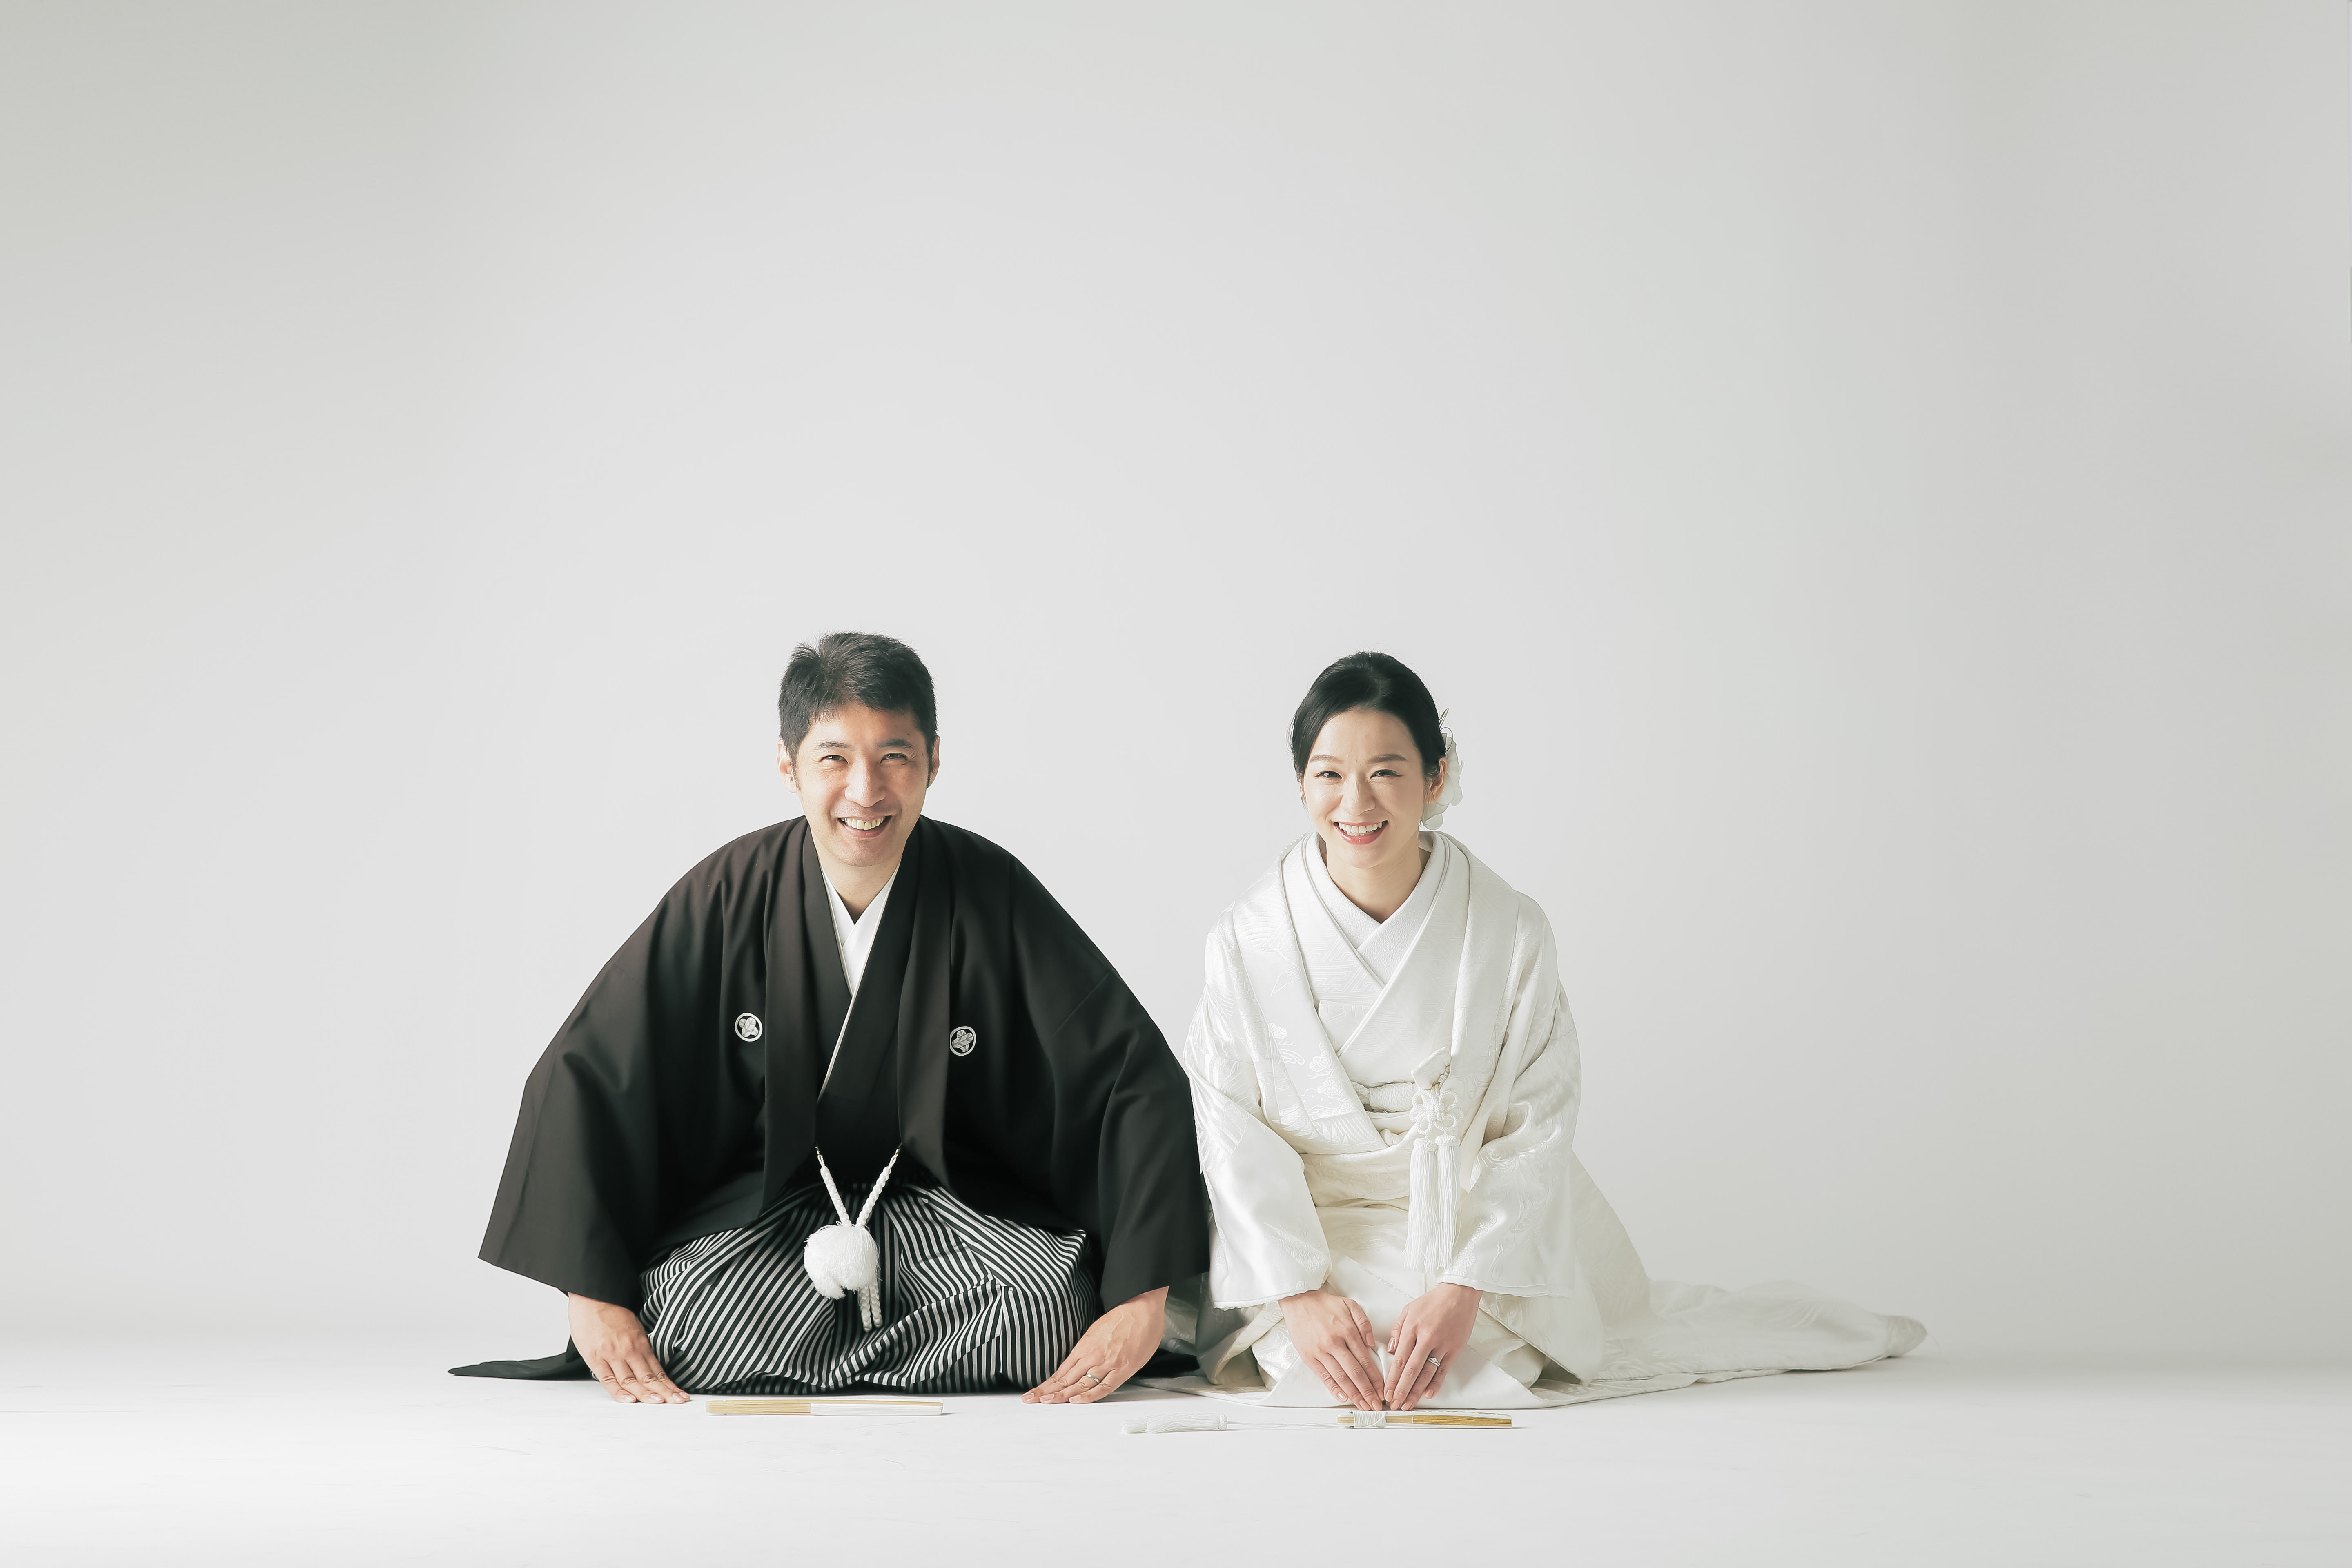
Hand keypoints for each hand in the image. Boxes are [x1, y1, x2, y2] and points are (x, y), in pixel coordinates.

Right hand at [568, 1293, 689, 1403]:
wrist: (592, 1296)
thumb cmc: (611, 1311)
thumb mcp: (633, 1327)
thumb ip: (639, 1347)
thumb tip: (648, 1366)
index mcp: (640, 1342)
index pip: (657, 1369)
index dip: (669, 1384)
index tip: (680, 1394)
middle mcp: (628, 1349)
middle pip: (648, 1377)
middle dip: (664, 1392)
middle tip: (678, 1402)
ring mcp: (612, 1355)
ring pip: (631, 1381)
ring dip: (646, 1394)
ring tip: (661, 1403)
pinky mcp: (595, 1358)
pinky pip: (608, 1379)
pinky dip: (619, 1392)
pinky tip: (631, 1400)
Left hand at [1023, 1286, 1168, 1403]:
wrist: (1143, 1308)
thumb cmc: (1124, 1316)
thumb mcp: (1098, 1330)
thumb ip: (1089, 1347)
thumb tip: (1080, 1361)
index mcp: (1085, 1345)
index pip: (1062, 1370)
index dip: (1047, 1383)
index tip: (1035, 1391)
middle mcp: (1092, 1355)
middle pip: (1066, 1379)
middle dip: (1047, 1391)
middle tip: (1030, 1400)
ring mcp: (1107, 1363)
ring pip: (1080, 1384)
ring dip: (1062, 1395)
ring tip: (1046, 1403)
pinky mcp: (1122, 1369)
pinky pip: (1104, 1387)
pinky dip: (1089, 1395)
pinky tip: (1076, 1401)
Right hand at [1277, 1288, 1382, 1409]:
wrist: (1299, 1300)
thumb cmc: (1325, 1304)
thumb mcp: (1350, 1305)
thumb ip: (1364, 1323)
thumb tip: (1372, 1344)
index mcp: (1347, 1331)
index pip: (1365, 1360)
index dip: (1375, 1378)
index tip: (1382, 1390)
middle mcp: (1335, 1343)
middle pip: (1355, 1373)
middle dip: (1368, 1392)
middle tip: (1376, 1405)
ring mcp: (1320, 1351)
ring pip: (1341, 1378)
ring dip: (1354, 1395)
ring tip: (1363, 1406)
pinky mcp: (1309, 1357)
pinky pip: (1324, 1376)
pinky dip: (1334, 1389)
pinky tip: (1343, 1398)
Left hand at [1383, 1281, 1480, 1409]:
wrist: (1459, 1293)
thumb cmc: (1433, 1301)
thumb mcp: (1409, 1309)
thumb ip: (1397, 1330)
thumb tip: (1390, 1350)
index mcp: (1412, 1329)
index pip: (1399, 1359)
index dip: (1392, 1378)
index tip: (1387, 1391)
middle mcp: (1426, 1339)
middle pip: (1411, 1370)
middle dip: (1401, 1390)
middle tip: (1395, 1404)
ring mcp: (1441, 1345)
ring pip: (1427, 1374)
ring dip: (1416, 1391)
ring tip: (1408, 1405)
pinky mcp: (1454, 1349)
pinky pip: (1443, 1369)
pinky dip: (1436, 1383)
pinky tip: (1428, 1394)